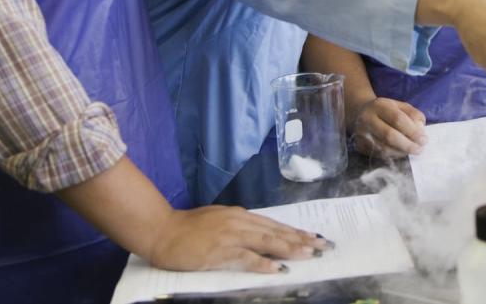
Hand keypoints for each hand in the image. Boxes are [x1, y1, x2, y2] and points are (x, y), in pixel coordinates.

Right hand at [148, 206, 331, 272]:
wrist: (162, 230)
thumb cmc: (188, 227)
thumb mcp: (219, 220)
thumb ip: (240, 226)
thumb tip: (261, 234)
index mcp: (240, 215)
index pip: (275, 224)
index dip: (296, 232)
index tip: (315, 237)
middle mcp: (239, 223)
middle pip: (276, 232)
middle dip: (302, 240)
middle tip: (323, 246)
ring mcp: (230, 236)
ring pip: (267, 242)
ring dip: (290, 249)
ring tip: (309, 254)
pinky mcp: (219, 252)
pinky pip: (246, 258)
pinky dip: (263, 263)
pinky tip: (278, 268)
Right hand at [351, 97, 426, 157]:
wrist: (360, 113)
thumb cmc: (385, 110)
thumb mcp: (400, 106)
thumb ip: (413, 114)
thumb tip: (421, 128)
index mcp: (379, 106)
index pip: (398, 119)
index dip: (413, 131)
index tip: (424, 139)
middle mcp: (367, 119)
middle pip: (389, 135)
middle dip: (408, 145)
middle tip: (420, 149)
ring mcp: (362, 134)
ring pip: (384, 148)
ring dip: (402, 152)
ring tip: (412, 150)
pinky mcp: (360, 146)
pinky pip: (379, 155)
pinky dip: (393, 155)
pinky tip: (401, 152)